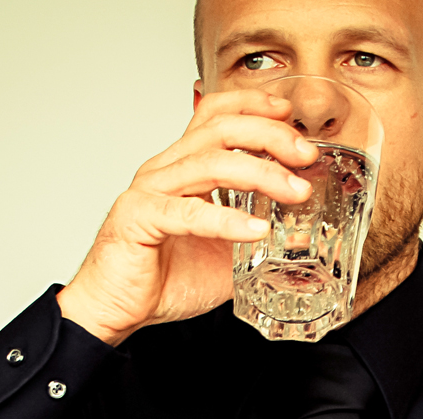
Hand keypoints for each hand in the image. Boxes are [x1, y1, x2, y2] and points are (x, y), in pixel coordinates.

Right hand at [56, 89, 318, 344]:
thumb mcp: (225, 255)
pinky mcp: (139, 218)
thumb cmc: (161, 278)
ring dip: (260, 172)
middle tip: (305, 154)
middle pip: (219, 129)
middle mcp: (165, 170)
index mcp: (182, 168)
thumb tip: (301, 238)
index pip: (214, 115)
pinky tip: (255, 231)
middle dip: (269, 134)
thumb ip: (256, 236)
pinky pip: (188, 213)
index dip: (252, 105)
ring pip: (209, 162)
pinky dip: (227, 220)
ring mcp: (149, 191)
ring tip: (294, 192)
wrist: (117, 309)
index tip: (288, 113)